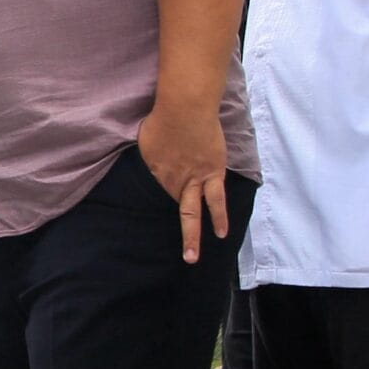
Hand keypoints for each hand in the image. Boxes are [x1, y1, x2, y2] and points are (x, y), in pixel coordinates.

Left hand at [138, 104, 229, 263]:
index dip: (163, 187)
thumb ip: (151, 149)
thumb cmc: (163, 116)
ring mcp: (193, 180)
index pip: (159, 187)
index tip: (168, 186)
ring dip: (191, 237)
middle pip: (171, 208)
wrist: (185, 110)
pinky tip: (222, 234)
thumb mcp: (146, 136)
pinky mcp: (212, 174)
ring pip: (192, 214)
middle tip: (169, 251)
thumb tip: (154, 152)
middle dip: (170, 229)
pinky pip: (216, 200)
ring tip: (191, 257)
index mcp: (154, 171)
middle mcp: (171, 181)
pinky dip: (219, 217)